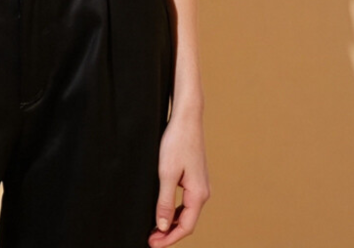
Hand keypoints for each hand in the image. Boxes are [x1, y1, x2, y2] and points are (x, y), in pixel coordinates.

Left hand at [147, 112, 209, 244]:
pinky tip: (162, 210)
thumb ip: (165, 202)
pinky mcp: (194, 177)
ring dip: (171, 222)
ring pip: (186, 212)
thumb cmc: (177, 142)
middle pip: (187, 222)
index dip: (169, 238)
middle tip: (150, 240)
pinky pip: (186, 201)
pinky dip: (174, 209)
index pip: (186, 227)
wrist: (187, 118)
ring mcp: (200, 184)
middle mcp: (202, 192)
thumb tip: (163, 226)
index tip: (152, 244)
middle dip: (169, 233)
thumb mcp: (166, 173)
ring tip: (154, 229)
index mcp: (198, 194)